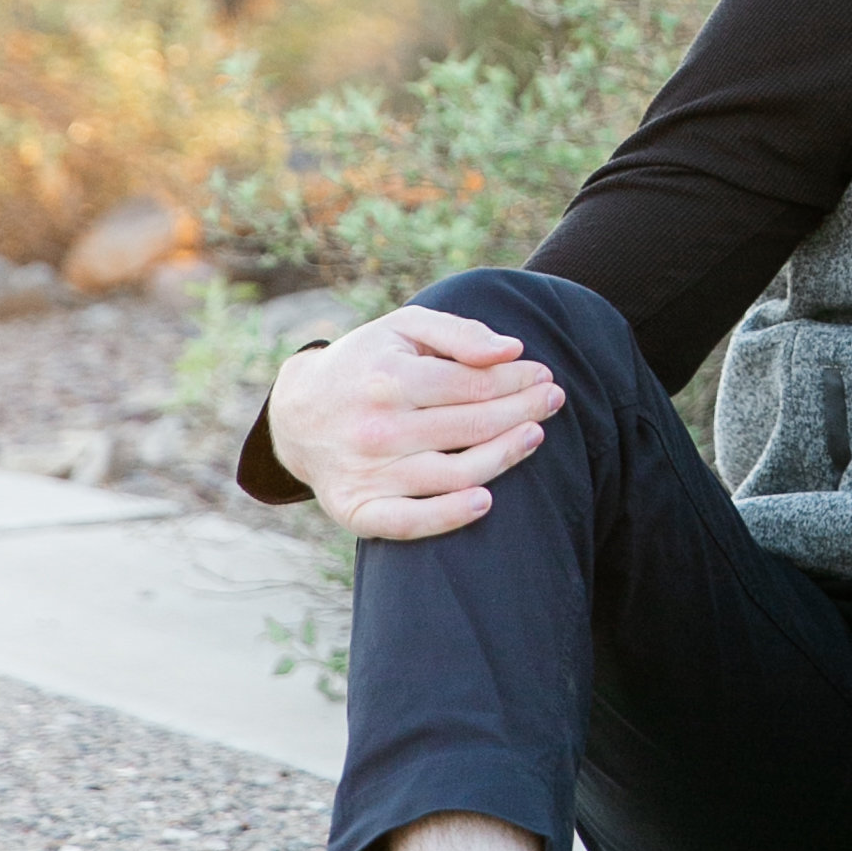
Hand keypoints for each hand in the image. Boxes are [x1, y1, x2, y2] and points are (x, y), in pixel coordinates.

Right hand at [265, 304, 564, 540]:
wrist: (297, 415)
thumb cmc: (367, 363)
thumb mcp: (404, 328)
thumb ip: (459, 333)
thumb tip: (512, 350)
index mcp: (388, 378)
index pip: (472, 384)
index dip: (517, 380)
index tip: (544, 374)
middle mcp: (376, 428)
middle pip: (470, 426)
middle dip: (522, 412)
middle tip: (555, 401)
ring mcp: (366, 473)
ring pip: (451, 473)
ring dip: (503, 457)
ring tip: (534, 437)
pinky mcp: (356, 509)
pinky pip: (407, 522)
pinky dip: (447, 517)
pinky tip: (484, 502)